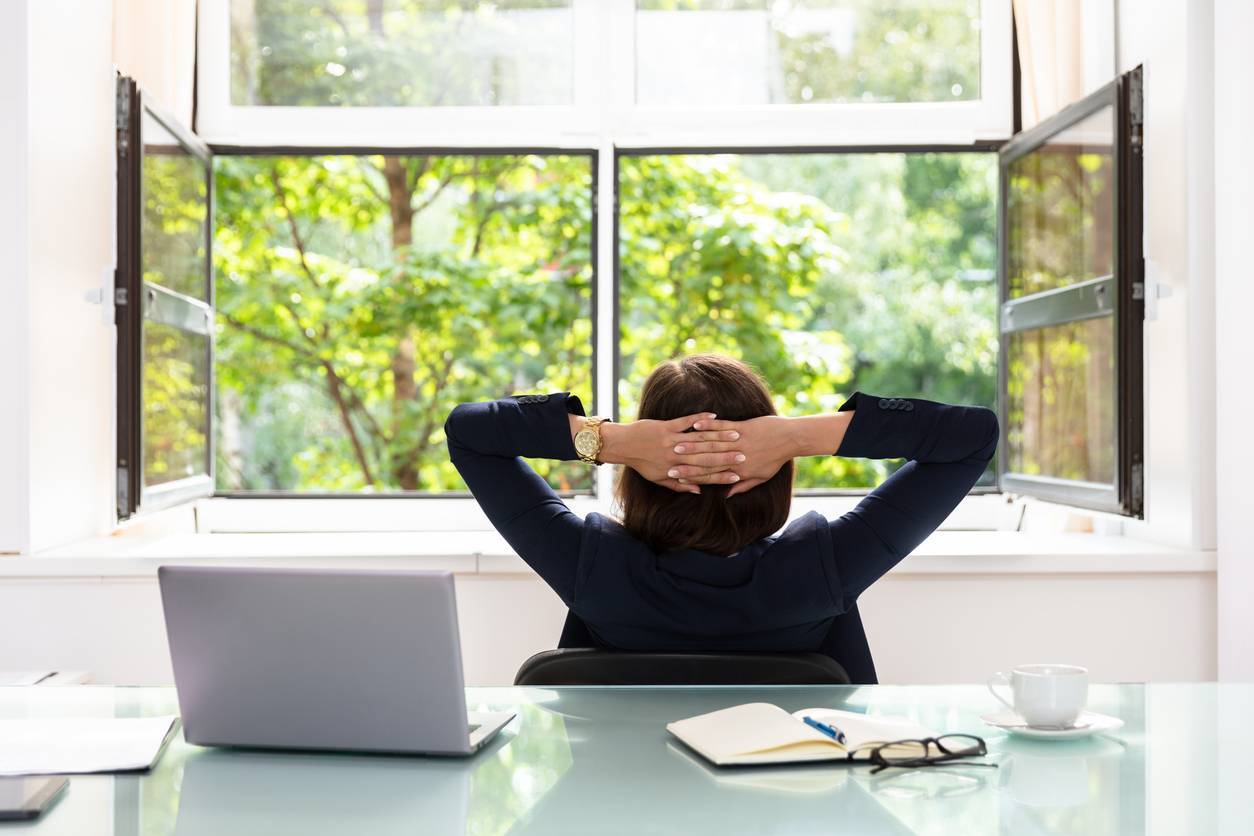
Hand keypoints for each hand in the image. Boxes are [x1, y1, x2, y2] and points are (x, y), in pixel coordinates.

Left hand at [598, 414, 745, 494]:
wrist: (624, 445)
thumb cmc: (642, 463)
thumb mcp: (659, 480)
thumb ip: (680, 486)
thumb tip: (698, 490)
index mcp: (676, 470)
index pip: (703, 475)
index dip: (720, 475)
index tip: (737, 475)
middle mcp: (676, 457)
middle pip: (705, 457)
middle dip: (726, 456)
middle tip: (744, 455)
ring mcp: (671, 440)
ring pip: (699, 439)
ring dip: (719, 437)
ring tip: (736, 435)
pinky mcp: (666, 427)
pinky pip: (686, 422)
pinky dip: (700, 419)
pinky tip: (714, 416)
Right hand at [668, 415, 796, 496]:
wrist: (789, 439)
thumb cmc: (775, 459)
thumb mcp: (761, 477)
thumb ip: (743, 486)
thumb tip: (727, 495)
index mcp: (739, 472)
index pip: (710, 476)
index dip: (692, 477)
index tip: (676, 477)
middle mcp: (736, 458)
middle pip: (707, 461)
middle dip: (686, 462)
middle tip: (669, 462)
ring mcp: (738, 442)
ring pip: (712, 444)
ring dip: (693, 443)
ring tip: (676, 443)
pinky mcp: (742, 427)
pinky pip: (722, 426)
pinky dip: (708, 425)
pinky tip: (696, 424)